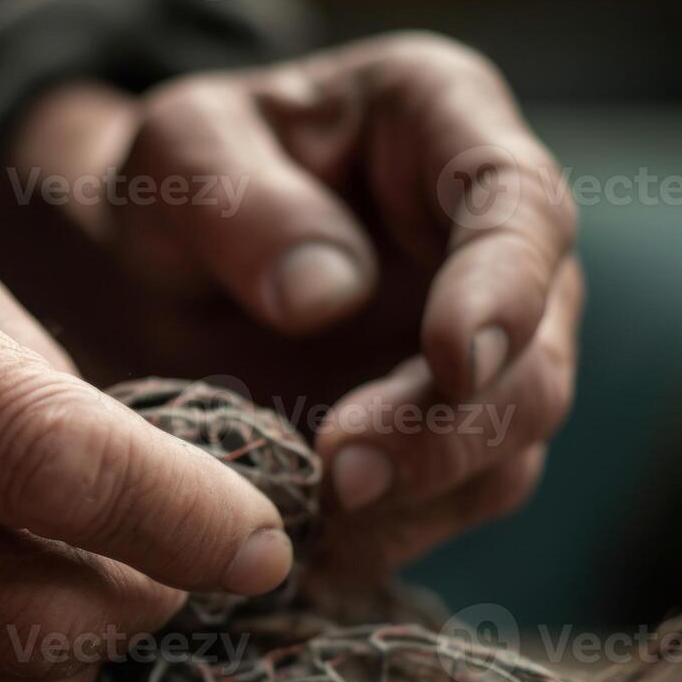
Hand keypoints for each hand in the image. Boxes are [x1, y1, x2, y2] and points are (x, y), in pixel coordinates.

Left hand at [5, 32, 582, 576]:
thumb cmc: (175, 180)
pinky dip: (389, 536)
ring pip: (507, 446)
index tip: (454, 359)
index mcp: (443, 124)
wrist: (145, 260)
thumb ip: (239, 203)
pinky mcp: (436, 433)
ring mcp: (474, 346)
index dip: (505, 289)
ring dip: (423, 498)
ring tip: (319, 527)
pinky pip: (447, 503)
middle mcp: (487, 243)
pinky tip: (316, 556)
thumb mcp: (176, 154)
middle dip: (451, 427)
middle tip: (344, 475)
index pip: (520, 205)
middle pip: (536, 352)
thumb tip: (326, 295)